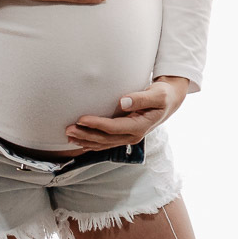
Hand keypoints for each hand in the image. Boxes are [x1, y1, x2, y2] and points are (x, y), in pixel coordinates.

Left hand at [65, 76, 189, 150]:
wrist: (169, 102)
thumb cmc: (163, 95)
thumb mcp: (157, 94)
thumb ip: (141, 98)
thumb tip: (122, 102)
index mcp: (140, 127)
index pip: (113, 128)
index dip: (96, 124)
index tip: (81, 118)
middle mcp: (133, 136)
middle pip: (105, 139)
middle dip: (85, 135)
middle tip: (68, 129)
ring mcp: (128, 138)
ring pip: (103, 144)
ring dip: (85, 140)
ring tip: (69, 136)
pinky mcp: (124, 136)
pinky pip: (106, 143)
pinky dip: (92, 144)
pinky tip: (80, 143)